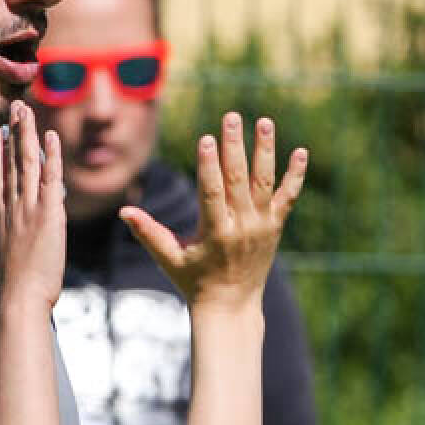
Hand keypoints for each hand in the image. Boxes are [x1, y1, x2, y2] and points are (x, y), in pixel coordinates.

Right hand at [0, 102, 65, 307]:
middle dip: (12, 132)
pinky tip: (51, 136)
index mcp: (1, 215)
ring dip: (27, 134)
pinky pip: (50, 178)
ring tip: (26, 110)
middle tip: (13, 106)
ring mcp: (28, 207)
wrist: (21, 296)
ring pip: (27, 162)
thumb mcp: (1, 246)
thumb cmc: (14, 280)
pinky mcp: (48, 213)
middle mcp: (12, 206)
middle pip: (10, 161)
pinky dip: (51, 156)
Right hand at [121, 114, 306, 311]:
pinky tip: (301, 152)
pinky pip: (288, 198)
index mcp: (215, 233)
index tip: (207, 138)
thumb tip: (123, 212)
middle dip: (235, 146)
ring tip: (265, 122)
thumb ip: (148, 232)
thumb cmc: (194, 281)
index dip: (210, 165)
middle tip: (232, 117)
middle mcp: (242, 227)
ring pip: (265, 183)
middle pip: (239, 180)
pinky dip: (295, 176)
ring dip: (265, 151)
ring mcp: (262, 226)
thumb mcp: (169, 258)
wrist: (231, 307)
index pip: (212, 193)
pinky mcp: (275, 228)